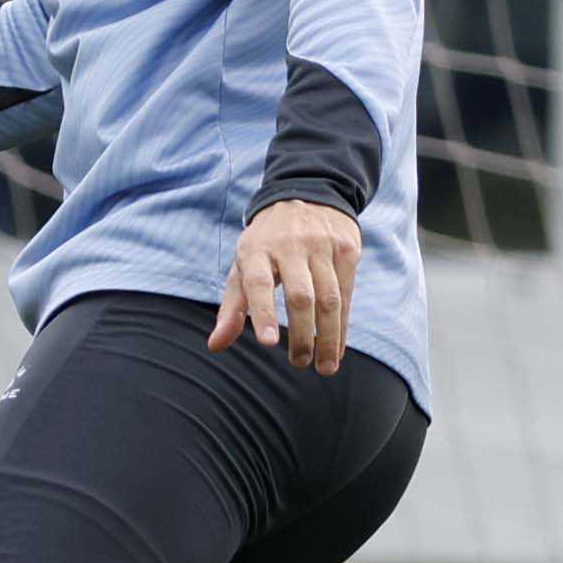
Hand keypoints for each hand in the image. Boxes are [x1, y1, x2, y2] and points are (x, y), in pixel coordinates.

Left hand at [209, 198, 360, 374]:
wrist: (307, 196)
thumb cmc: (266, 244)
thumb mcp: (243, 267)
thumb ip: (232, 308)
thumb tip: (215, 346)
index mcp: (255, 250)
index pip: (259, 284)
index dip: (264, 313)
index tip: (270, 343)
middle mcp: (289, 246)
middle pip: (301, 296)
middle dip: (303, 335)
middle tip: (300, 363)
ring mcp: (321, 246)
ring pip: (329, 298)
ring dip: (328, 336)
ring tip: (324, 366)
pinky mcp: (346, 249)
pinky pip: (347, 293)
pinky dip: (343, 324)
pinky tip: (338, 347)